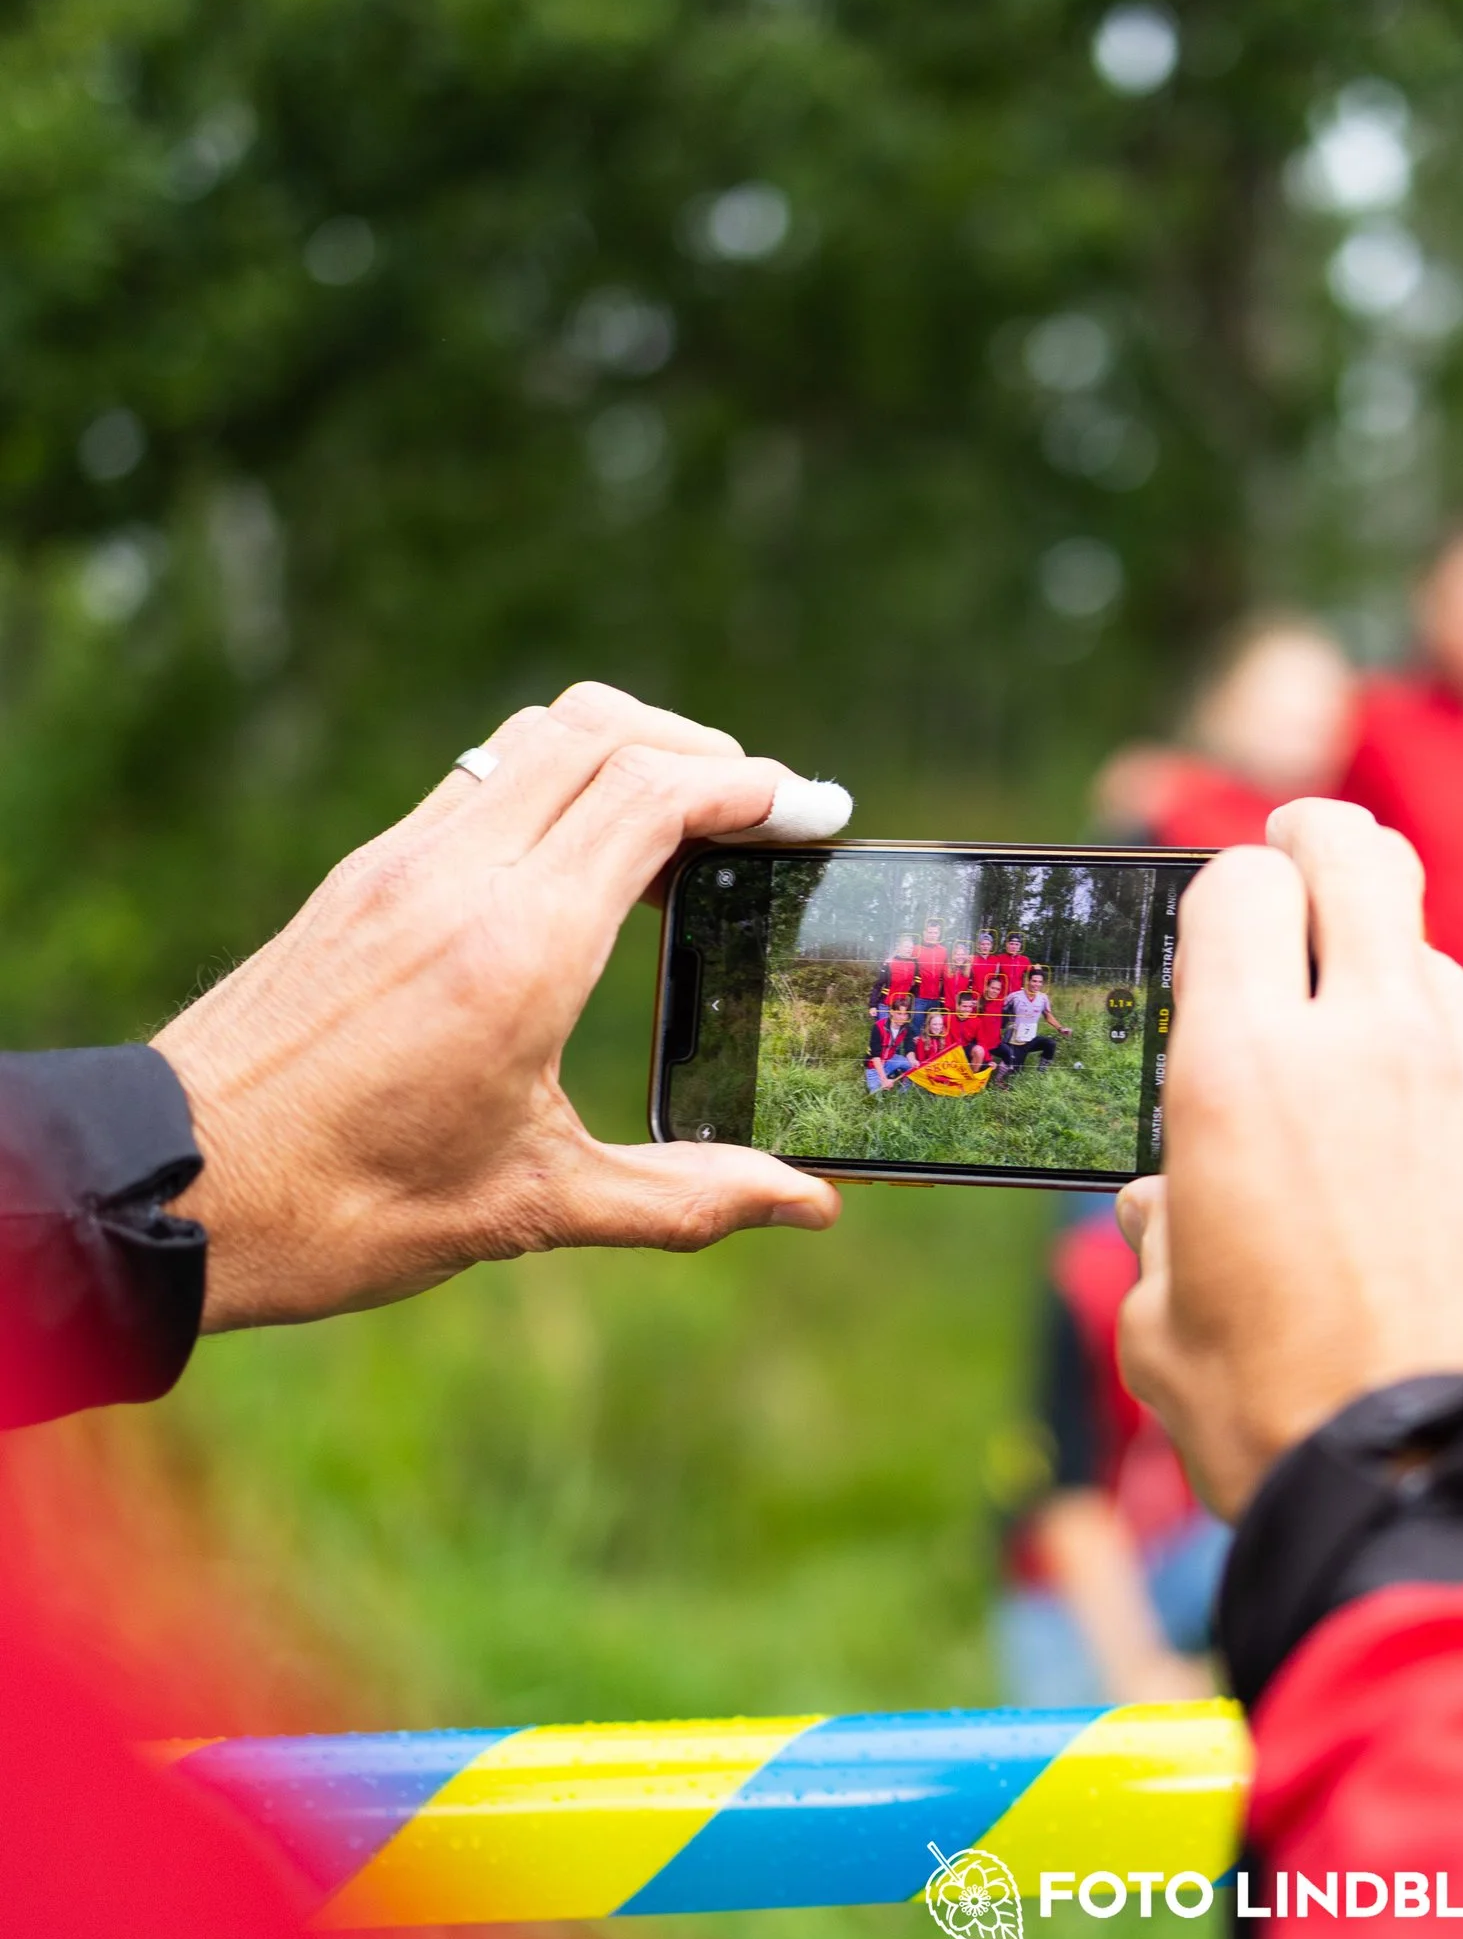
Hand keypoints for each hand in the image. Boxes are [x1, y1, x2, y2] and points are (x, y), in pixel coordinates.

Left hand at [153, 683, 839, 1330]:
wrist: (171, 1190)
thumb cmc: (347, 1207)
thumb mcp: (534, 1207)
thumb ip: (686, 1196)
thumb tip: (809, 1207)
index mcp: (517, 949)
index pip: (650, 795)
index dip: (750, 788)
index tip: (814, 814)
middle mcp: (458, 878)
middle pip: (602, 731)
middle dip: (703, 751)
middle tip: (767, 809)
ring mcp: (399, 863)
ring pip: (535, 737)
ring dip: (626, 748)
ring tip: (686, 818)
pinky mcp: (362, 875)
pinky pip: (481, 779)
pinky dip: (557, 778)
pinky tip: (584, 855)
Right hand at [1114, 799, 1462, 1519]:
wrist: (1452, 1503)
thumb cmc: (1281, 1420)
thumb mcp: (1161, 1331)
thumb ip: (1160, 1236)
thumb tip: (1165, 1206)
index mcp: (1250, 1069)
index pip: (1243, 886)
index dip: (1225, 889)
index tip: (1220, 916)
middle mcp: (1376, 1048)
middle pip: (1364, 863)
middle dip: (1323, 838)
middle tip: (1302, 847)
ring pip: (1436, 966)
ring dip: (1389, 969)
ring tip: (1353, 1023)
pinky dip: (1447, 1087)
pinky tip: (1422, 1160)